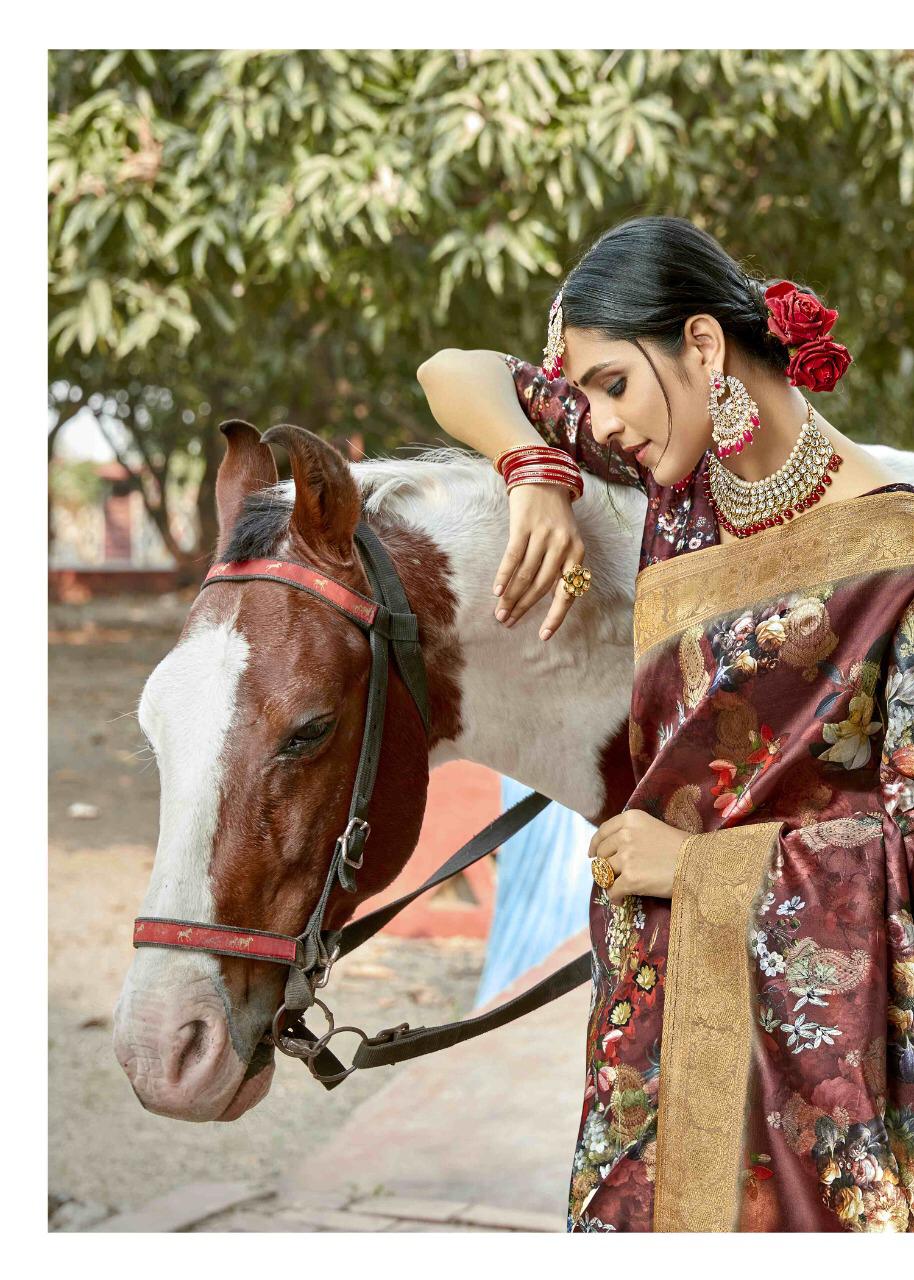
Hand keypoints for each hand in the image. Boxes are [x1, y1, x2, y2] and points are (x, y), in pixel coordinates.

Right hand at [492, 484, 586, 641]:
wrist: (542, 477)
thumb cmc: (554, 516)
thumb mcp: (566, 540)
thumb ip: (560, 567)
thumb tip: (545, 599)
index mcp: (577, 553)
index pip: (568, 592)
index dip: (555, 616)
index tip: (543, 635)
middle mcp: (563, 545)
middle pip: (542, 586)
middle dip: (525, 608)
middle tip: (508, 622)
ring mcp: (543, 535)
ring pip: (526, 575)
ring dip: (511, 597)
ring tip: (500, 612)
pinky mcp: (524, 526)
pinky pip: (513, 557)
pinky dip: (504, 575)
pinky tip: (497, 591)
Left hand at [587, 810, 690, 902]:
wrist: (699, 864)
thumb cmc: (682, 847)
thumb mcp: (653, 828)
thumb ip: (632, 833)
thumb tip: (610, 850)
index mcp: (631, 819)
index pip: (602, 832)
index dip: (595, 845)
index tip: (592, 854)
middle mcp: (625, 835)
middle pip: (602, 854)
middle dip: (604, 866)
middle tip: (612, 876)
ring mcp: (627, 857)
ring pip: (604, 873)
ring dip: (609, 883)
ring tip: (617, 889)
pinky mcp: (631, 879)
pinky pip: (612, 891)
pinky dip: (614, 898)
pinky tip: (621, 901)